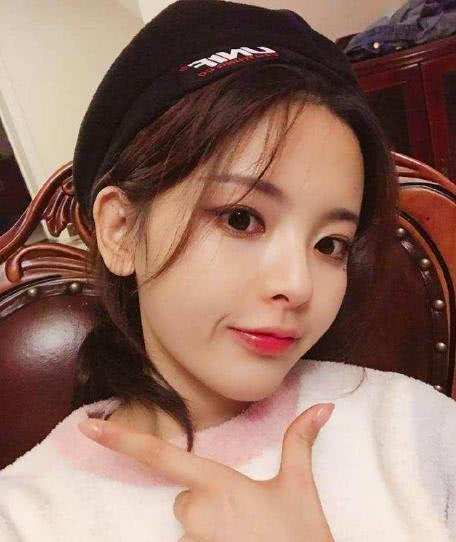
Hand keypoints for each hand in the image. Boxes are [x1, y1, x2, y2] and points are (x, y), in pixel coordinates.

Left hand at [79, 402, 334, 541]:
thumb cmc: (300, 538)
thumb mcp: (299, 487)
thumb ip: (300, 442)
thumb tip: (322, 408)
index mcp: (218, 484)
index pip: (162, 456)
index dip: (123, 440)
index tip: (89, 428)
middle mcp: (197, 514)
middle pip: (185, 499)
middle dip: (207, 504)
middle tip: (246, 520)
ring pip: (190, 527)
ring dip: (211, 531)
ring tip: (247, 537)